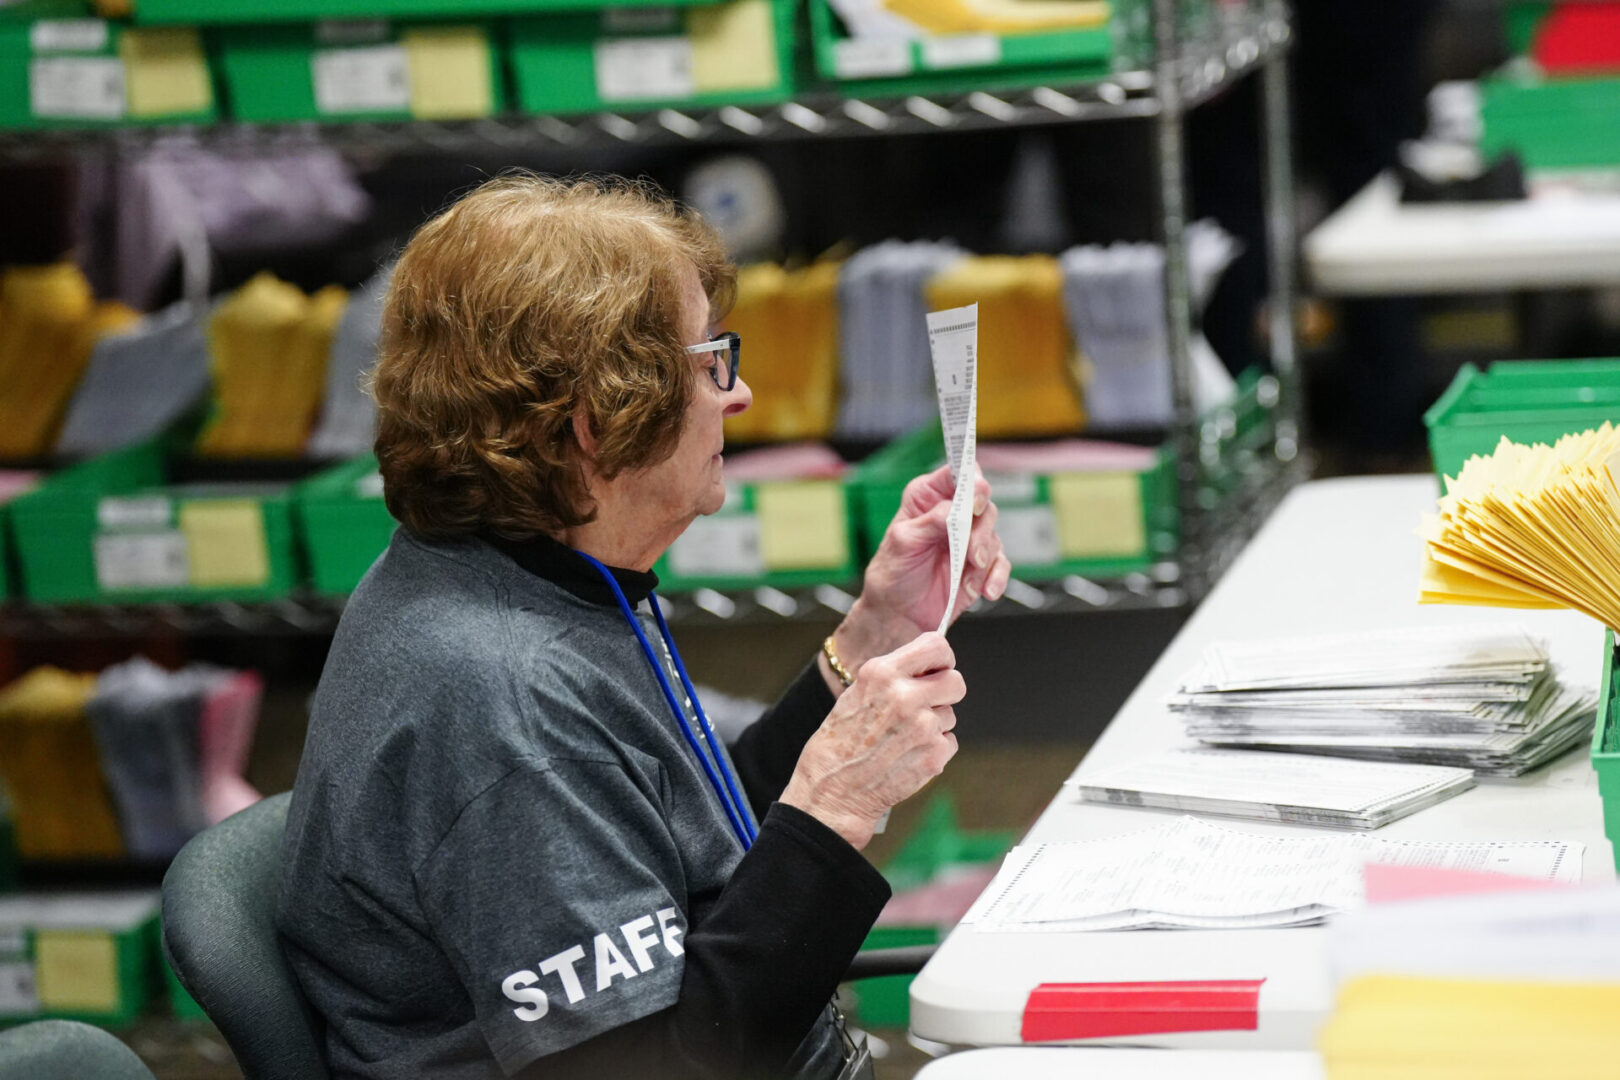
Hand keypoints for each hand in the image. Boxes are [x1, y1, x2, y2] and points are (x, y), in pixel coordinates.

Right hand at [784, 633, 963, 849]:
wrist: (833, 792)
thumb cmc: (838, 744)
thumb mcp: (857, 693)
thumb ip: (893, 676)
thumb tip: (925, 667)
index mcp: (882, 674)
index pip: (937, 646)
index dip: (942, 658)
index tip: (937, 667)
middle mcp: (905, 696)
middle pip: (956, 681)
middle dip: (945, 692)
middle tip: (926, 704)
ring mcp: (922, 727)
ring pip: (950, 715)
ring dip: (934, 724)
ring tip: (902, 737)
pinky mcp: (933, 755)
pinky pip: (949, 742)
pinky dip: (934, 749)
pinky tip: (908, 754)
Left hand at [819, 466, 1011, 692]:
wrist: (898, 613)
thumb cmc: (893, 573)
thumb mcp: (902, 542)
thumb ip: (929, 522)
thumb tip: (953, 509)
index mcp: (928, 498)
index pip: (956, 474)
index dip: (970, 478)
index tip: (975, 493)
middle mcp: (952, 513)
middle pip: (983, 503)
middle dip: (980, 527)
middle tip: (971, 550)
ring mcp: (968, 538)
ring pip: (993, 533)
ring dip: (984, 555)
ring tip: (970, 572)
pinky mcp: (980, 564)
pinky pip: (1000, 564)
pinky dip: (997, 577)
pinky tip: (986, 591)